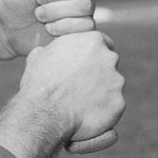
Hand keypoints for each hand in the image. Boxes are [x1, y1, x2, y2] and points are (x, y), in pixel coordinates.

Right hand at [18, 31, 124, 146]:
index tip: (86, 64)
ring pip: (112, 86)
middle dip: (98, 73)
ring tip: (79, 104)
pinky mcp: (119, 104)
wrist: (44, 113)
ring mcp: (116, 82)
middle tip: (80, 86)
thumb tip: (48, 51)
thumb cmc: (38, 83)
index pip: (103, 43)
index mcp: (92, 41)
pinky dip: (102, 111)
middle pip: (109, 64)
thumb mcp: (38, 56)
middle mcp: (109, 57)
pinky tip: (85, 116)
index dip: (93, 54)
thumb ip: (53, 50)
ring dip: (101, 93)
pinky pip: (113, 107)